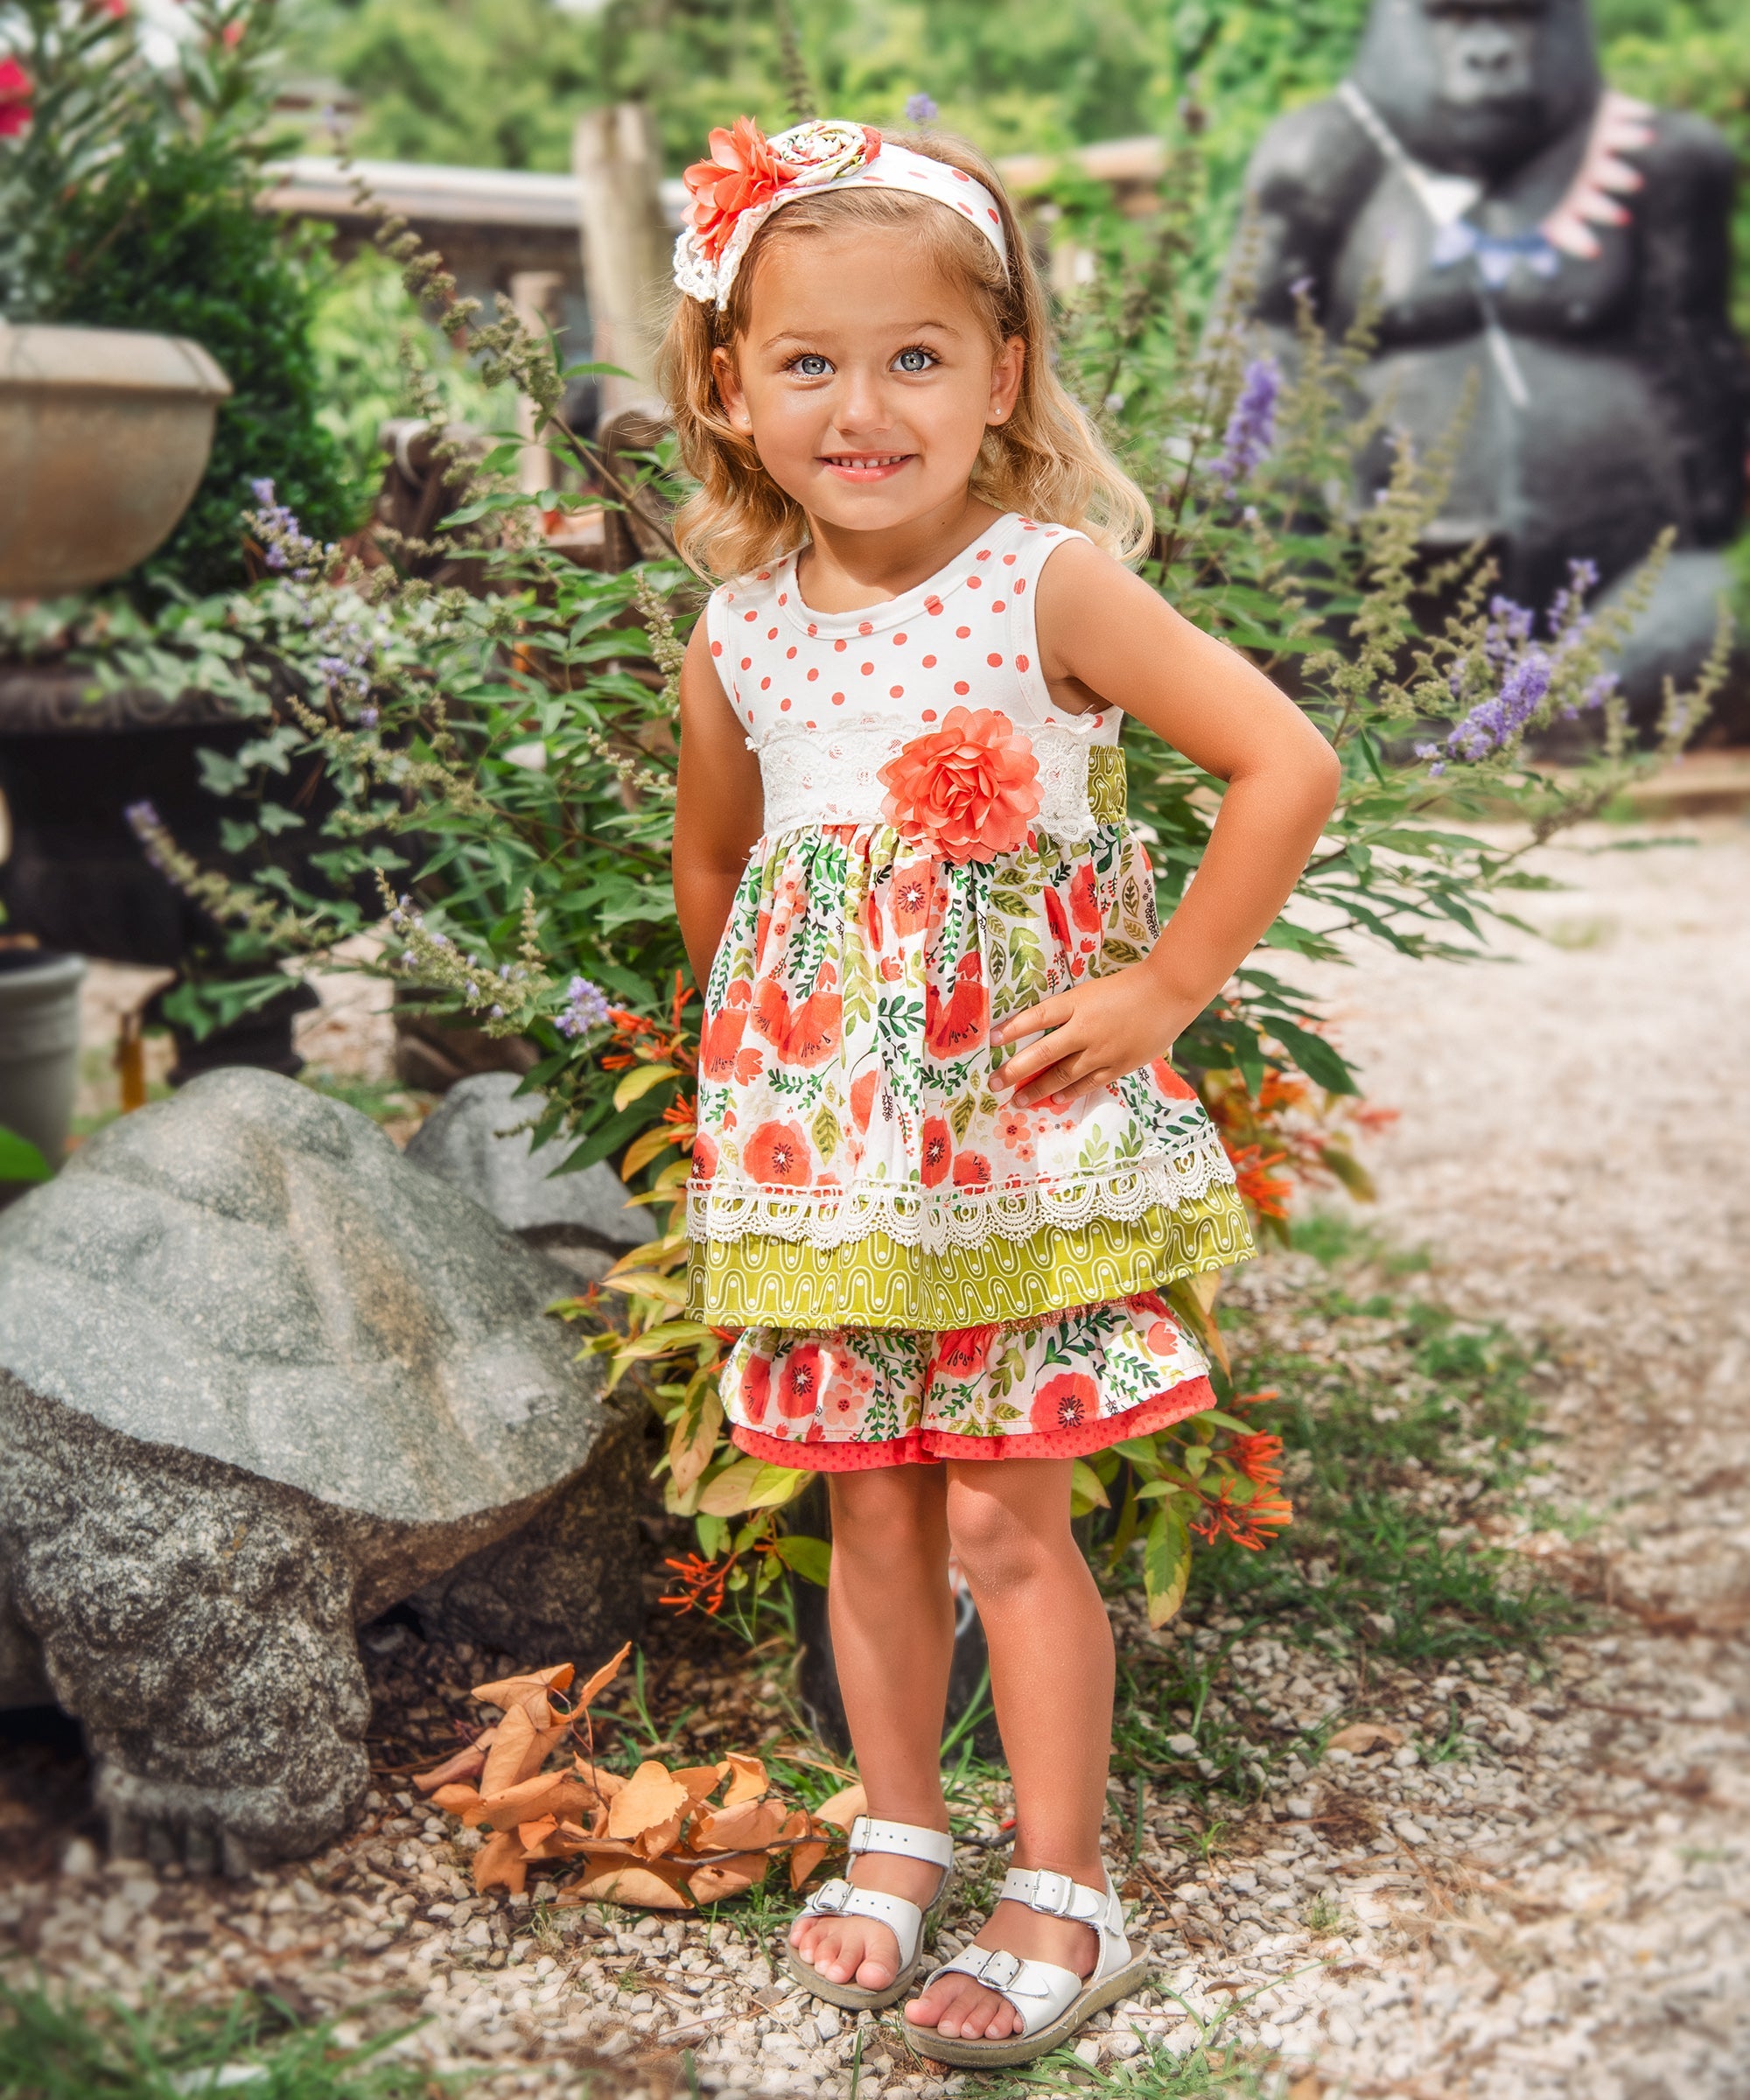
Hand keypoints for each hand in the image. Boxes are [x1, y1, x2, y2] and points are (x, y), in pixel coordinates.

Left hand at [990, 965, 1195, 1109]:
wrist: (1170, 992)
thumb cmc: (1129, 987)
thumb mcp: (1092, 991)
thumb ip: (1069, 1010)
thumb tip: (1041, 1029)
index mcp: (1077, 1002)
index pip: (1037, 1017)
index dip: (1013, 1028)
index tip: (993, 1039)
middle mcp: (1085, 1028)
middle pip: (1042, 1053)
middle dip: (1014, 1071)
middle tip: (994, 1083)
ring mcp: (1102, 1050)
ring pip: (1062, 1075)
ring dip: (1037, 1089)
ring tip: (1018, 1100)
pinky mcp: (1118, 1065)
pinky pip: (1087, 1084)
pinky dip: (1069, 1093)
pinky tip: (1054, 1100)